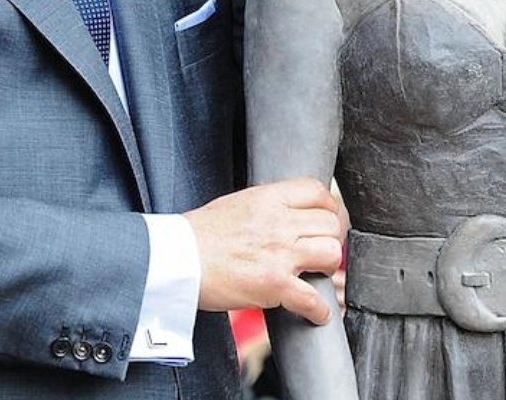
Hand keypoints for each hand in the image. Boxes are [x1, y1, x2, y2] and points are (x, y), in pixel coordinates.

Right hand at [185, 178, 348, 321]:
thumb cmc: (197, 235)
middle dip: (330, 239)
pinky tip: (317, 313)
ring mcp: (279, 253)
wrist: (174, 260)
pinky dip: (319, 310)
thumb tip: (286, 216)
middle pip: (331, 225)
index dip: (329, 208)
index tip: (328, 220)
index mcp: (269, 199)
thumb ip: (267, 207)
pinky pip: (312, 299)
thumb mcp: (237, 204)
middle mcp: (279, 223)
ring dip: (328, 269)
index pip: (319, 192)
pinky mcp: (274, 284)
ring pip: (330, 255)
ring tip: (316, 275)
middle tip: (320, 251)